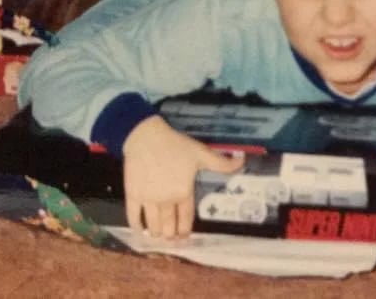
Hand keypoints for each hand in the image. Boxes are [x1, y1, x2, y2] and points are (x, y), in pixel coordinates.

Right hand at [122, 114, 243, 237]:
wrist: (146, 137)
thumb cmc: (175, 145)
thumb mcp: (201, 153)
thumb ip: (222, 163)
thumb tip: (243, 161)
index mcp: (183, 193)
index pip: (185, 219)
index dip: (184, 230)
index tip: (184, 237)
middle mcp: (166, 200)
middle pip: (169, 226)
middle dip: (171, 235)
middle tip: (171, 238)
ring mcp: (148, 199)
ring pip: (153, 225)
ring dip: (156, 233)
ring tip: (158, 235)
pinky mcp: (133, 195)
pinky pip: (133, 216)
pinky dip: (137, 226)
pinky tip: (139, 230)